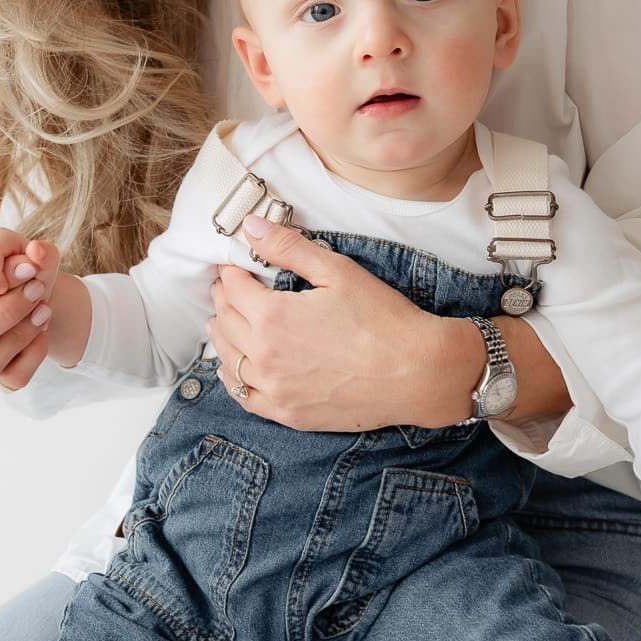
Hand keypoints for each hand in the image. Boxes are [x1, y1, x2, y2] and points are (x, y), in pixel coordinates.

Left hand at [207, 213, 441, 430]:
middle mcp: (265, 357)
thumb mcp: (338, 272)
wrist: (418, 373)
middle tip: (229, 288)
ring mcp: (275, 390)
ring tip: (226, 321)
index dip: (230, 272)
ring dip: (223, 336)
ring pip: (228, 360)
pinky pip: (244, 396)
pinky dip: (232, 377)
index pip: (233, 288)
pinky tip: (234, 367)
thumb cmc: (383, 321)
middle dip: (223, 300)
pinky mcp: (289, 414)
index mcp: (272, 317)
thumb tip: (251, 226)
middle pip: (225, 322)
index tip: (233, 266)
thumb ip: (289, 248)